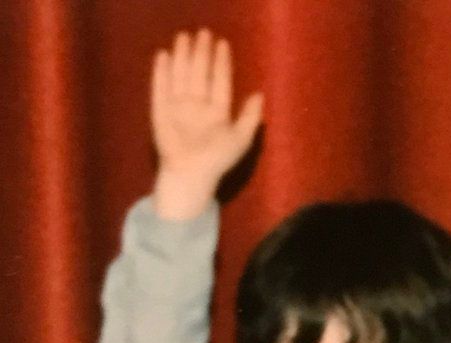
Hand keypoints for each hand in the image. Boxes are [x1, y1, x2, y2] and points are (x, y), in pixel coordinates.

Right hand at [151, 29, 262, 219]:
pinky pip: (160, 87)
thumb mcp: (241, 138)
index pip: (220, 81)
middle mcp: (198, 105)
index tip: (223, 44)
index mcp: (217, 111)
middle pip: (199, 73)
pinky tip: (163, 55)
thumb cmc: (218, 159)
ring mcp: (178, 107)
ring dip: (182, 56)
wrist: (192, 173)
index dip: (221, 63)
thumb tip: (260, 94)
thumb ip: (250, 116)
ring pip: (181, 75)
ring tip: (184, 36)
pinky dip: (161, 72)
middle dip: (202, 53)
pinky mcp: (161, 111)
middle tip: (203, 32)